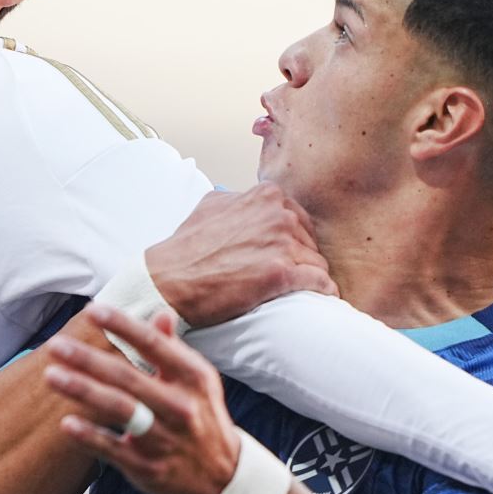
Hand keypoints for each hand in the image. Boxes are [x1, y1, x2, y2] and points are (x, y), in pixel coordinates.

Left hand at [42, 304, 240, 493]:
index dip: (122, 326)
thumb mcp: (197, 381)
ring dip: (83, 391)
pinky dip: (90, 437)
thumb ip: (174, 348)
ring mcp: (165, 439)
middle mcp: (180, 405)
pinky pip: (115, 450)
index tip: (92, 310)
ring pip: (120, 410)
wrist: (222, 476)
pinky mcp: (150, 467)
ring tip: (51, 376)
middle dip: (89, 360)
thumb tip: (161, 312)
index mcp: (192, 377)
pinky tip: (66, 424)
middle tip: (57, 345)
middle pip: (128, 377)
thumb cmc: (201, 416)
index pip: (154, 344)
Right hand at [146, 184, 335, 327]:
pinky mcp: (282, 274)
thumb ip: (238, 199)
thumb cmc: (187, 247)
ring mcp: (281, 244)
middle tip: (289, 274)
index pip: (298, 217)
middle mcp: (278, 215)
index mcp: (266, 196)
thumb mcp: (211, 204)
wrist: (170, 279)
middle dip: (302, 257)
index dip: (292, 238)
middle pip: (310, 240)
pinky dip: (322, 291)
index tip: (285, 253)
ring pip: (317, 262)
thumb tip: (247, 201)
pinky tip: (320, 297)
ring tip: (301, 290)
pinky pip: (319, 282)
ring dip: (310, 276)